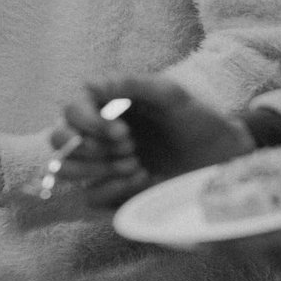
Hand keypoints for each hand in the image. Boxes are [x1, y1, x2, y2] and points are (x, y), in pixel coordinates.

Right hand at [49, 76, 252, 209]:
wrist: (222, 160)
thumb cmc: (199, 121)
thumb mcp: (173, 96)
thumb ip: (135, 85)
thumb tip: (92, 84)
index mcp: (108, 106)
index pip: (71, 109)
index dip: (88, 122)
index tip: (123, 133)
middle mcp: (99, 134)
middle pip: (58, 139)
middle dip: (90, 147)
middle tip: (130, 148)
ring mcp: (103, 164)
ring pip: (66, 169)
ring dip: (99, 168)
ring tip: (136, 165)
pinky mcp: (112, 192)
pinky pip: (89, 196)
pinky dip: (112, 190)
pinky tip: (143, 181)